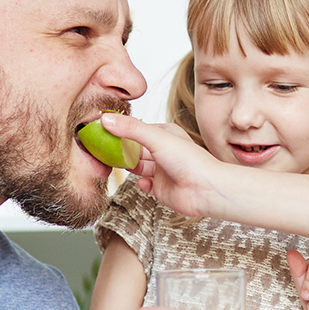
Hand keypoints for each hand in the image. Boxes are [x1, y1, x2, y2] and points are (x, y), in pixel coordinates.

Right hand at [97, 113, 223, 218]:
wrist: (206, 191)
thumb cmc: (190, 161)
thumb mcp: (157, 139)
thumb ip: (130, 129)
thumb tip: (106, 118)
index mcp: (165, 134)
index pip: (138, 129)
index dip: (121, 129)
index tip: (103, 128)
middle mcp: (163, 151)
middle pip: (135, 149)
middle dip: (121, 150)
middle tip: (103, 149)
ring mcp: (162, 171)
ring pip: (138, 166)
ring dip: (128, 166)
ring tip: (116, 165)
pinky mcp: (162, 189)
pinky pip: (145, 185)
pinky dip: (141, 184)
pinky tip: (143, 182)